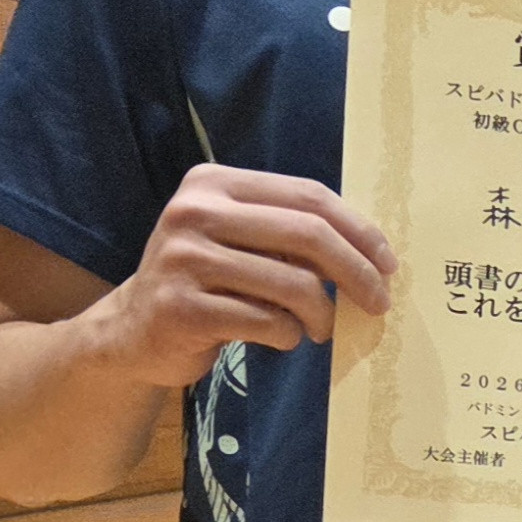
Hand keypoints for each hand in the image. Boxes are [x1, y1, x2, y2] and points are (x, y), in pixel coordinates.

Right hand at [91, 166, 393, 385]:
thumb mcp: (240, 241)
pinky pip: (268, 322)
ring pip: (294, 285)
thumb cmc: (206, 283)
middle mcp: (193, 212)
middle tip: (379, 302)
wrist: (133, 332)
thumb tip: (373, 252)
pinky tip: (279, 338)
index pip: (307, 196)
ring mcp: (183, 259)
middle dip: (357, 273)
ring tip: (320, 328)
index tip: (388, 263)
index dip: (358, 230)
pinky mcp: (182, 308)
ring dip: (322, 315)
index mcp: (212, 183)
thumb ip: (290, 233)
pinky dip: (288, 336)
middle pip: (308, 235)